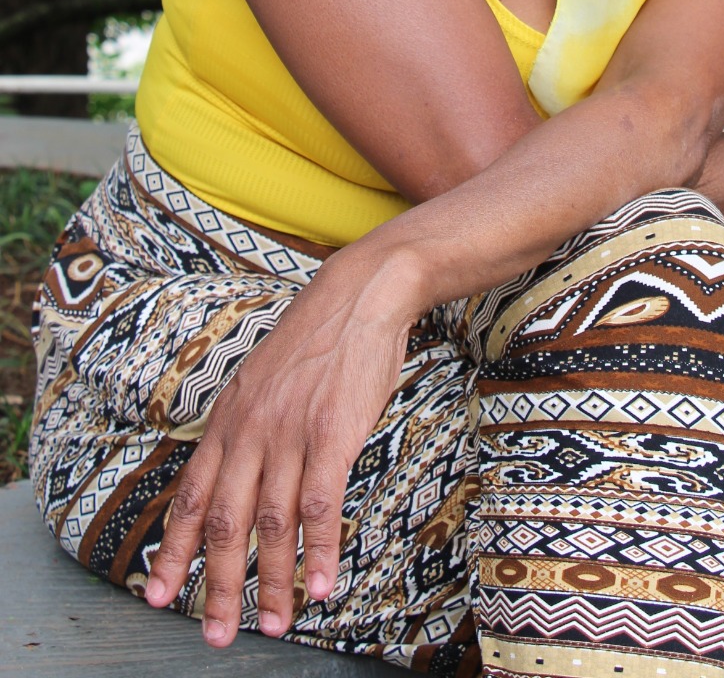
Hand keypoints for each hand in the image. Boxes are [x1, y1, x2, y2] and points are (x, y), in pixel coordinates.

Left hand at [145, 242, 418, 646]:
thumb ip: (247, 425)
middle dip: (217, 585)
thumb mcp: (263, 378)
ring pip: (271, 523)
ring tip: (274, 625)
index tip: (159, 595)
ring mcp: (290, 433)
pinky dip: (318, 552)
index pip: (190, 496)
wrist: (359, 294)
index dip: (173, 550)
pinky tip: (319, 587)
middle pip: (224, 522)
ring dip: (272, 582)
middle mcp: (251, 431)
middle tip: (216, 634)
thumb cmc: (317, 338)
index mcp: (229, 419)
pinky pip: (320, 506)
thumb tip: (236, 471)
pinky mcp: (332, 434)